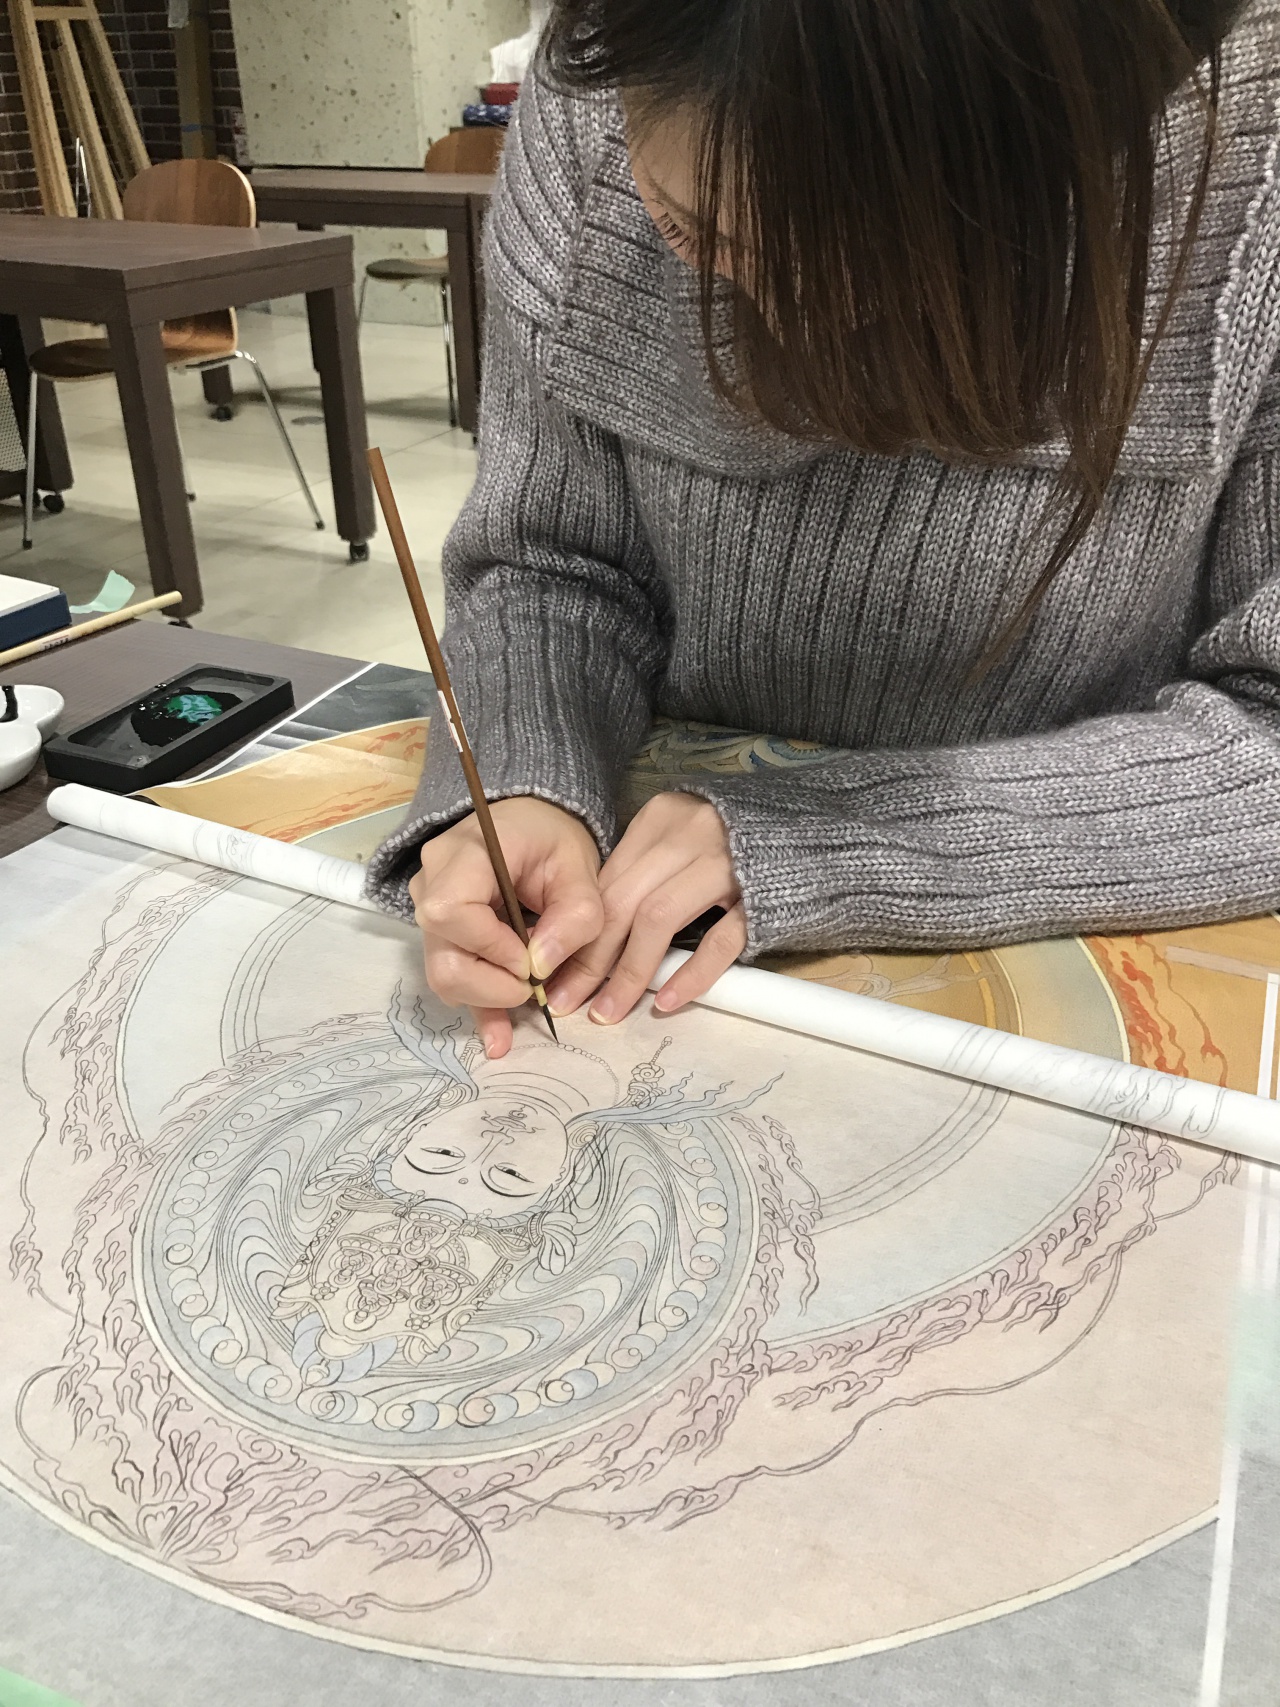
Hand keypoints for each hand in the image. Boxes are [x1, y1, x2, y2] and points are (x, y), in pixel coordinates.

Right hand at [411, 798, 601, 1059]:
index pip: (451, 912)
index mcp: (463, 854)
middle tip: (535, 985)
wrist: (526, 824)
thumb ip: (573, 915)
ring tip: (529, 1002)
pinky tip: (500, 1040)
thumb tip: (540, 968)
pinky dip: (479, 1009)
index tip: (530, 959)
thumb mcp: (578, 868)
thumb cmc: (552, 839)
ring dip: (489, 999)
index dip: (490, 947)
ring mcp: (428, 911)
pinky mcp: (440, 936)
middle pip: (442, 956)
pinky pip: (453, 977)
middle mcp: (431, 883)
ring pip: (443, 974)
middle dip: (491, 985)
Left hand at [544, 792, 746, 1026]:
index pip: (606, 882)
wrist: (817, 831)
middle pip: (622, 902)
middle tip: (568, 1001)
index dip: (577, 933)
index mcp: (663, 818)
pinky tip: (666, 1001)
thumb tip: (595, 932)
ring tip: (609, 1011)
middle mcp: (689, 833)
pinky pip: (720, 941)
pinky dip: (690, 973)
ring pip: (659, 919)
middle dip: (590, 960)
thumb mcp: (682, 839)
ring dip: (629, 972)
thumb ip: (643, 873)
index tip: (554, 971)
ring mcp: (727, 863)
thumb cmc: (739, 842)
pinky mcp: (761, 896)